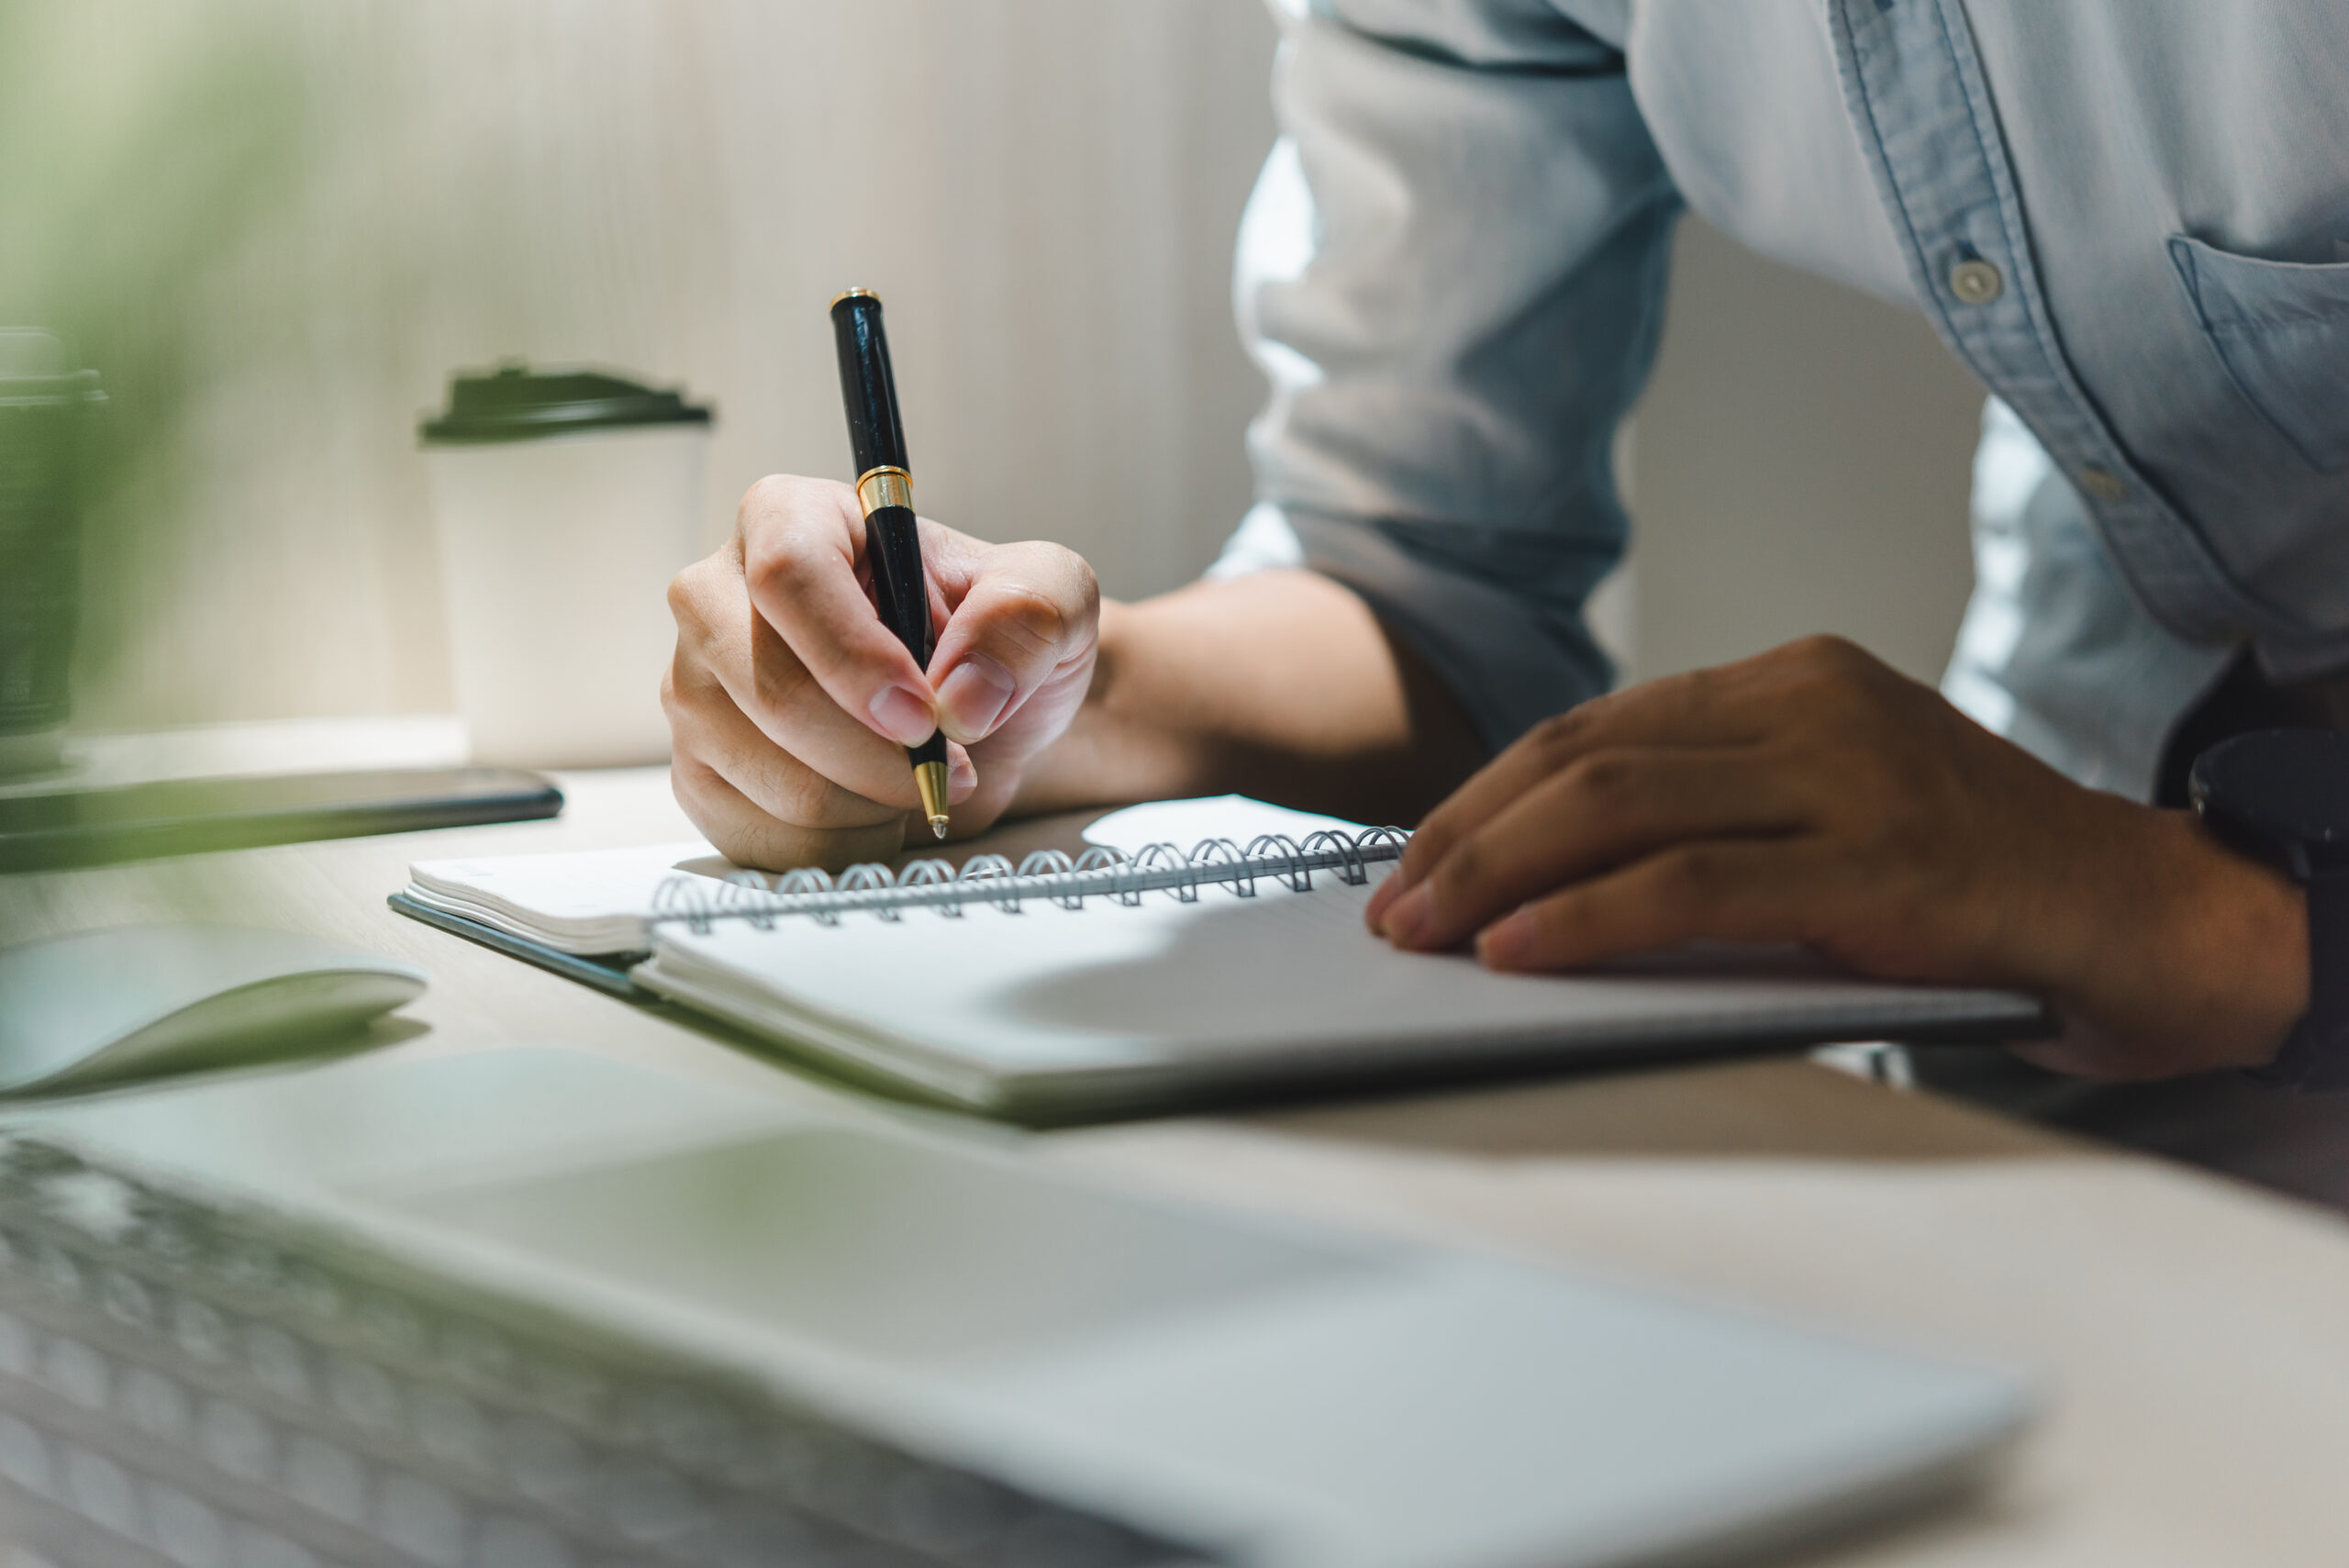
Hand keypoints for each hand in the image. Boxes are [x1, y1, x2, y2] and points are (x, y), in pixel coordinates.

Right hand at [663, 475, 1097, 869]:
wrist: (975, 719)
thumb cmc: (992, 641)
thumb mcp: (1050, 597)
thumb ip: (1028, 614)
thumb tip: (964, 692)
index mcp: (791, 517)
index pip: (787, 574)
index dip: (854, 656)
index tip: (924, 717)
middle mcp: (718, 596)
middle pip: (769, 688)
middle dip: (876, 754)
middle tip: (950, 765)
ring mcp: (697, 687)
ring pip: (770, 776)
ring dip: (871, 802)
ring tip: (914, 778)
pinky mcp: (698, 770)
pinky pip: (760, 835)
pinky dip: (842, 844)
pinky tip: (875, 810)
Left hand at [1365, 635, 2307, 1078]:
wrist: (2138, 913)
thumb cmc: (1969, 881)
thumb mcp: (1827, 815)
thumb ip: (1714, 820)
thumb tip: (1551, 881)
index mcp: (1787, 681)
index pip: (1596, 727)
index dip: (1487, 795)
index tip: (1415, 856)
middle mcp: (1807, 704)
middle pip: (1585, 756)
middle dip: (1465, 834)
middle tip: (1392, 904)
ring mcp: (1843, 773)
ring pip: (1619, 805)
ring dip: (1495, 874)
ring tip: (1422, 932)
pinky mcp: (1875, 860)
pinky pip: (1690, 883)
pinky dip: (1585, 917)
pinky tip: (1517, 950)